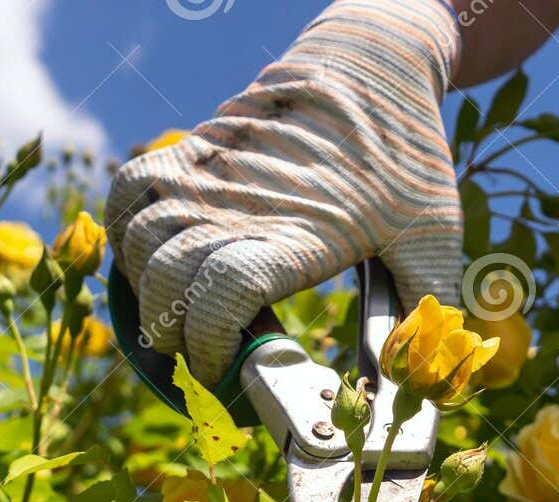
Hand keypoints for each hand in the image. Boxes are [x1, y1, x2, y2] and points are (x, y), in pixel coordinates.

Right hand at [105, 0, 462, 382]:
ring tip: (176, 317)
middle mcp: (242, 205)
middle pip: (167, 281)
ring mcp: (210, 173)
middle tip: (200, 358)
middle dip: (172, 337)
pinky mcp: (193, 148)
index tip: (220, 373)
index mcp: (298, 235)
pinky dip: (121, 232)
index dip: (208, 347)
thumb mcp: (436, 236)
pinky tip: (147, 262)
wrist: (375, 64)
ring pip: (139, 242)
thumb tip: (404, 381)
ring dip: (146, 291)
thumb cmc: (409, 155)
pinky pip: (128, 191)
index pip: (221, 296)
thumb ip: (422, 310)